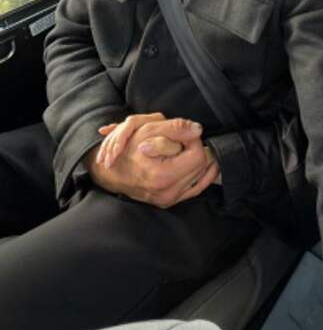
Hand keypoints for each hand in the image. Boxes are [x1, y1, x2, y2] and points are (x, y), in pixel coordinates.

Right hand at [86, 114, 219, 206]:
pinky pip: (196, 188)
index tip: (183, 134)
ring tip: (183, 151)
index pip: (198, 155)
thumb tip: (198, 130)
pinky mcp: (170, 201)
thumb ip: (175, 127)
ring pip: (200, 176)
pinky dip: (202, 175)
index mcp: (162, 176)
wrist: (110, 172)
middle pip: (201, 166)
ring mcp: (169, 199)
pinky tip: (205, 165)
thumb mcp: (147, 130)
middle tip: (181, 141)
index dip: (193, 140)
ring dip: (196, 161)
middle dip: (194, 150)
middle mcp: (168, 192)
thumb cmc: (126, 150)